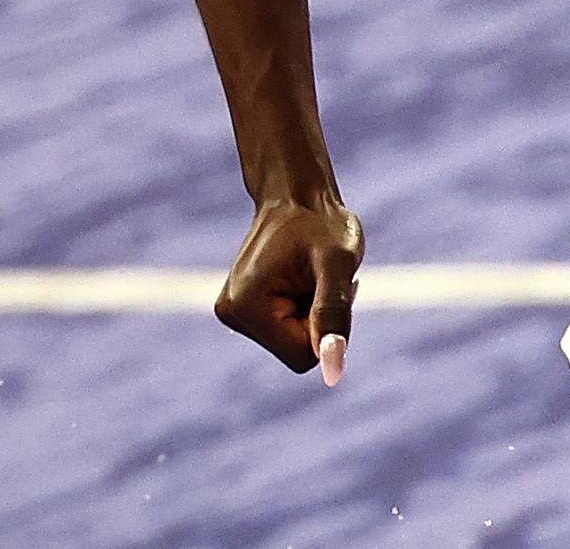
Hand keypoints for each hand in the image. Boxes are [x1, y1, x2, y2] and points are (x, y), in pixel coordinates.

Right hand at [216, 196, 363, 383]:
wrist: (299, 195)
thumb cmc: (323, 224)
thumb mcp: (338, 264)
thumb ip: (334, 316)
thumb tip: (332, 375)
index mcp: (245, 308)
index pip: (304, 356)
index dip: (327, 326)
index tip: (328, 284)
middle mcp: (231, 314)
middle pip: (297, 350)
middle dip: (319, 318)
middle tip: (322, 275)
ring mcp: (234, 312)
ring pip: (293, 340)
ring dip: (313, 311)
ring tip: (311, 273)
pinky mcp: (243, 309)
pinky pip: (287, 328)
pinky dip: (304, 307)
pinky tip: (303, 277)